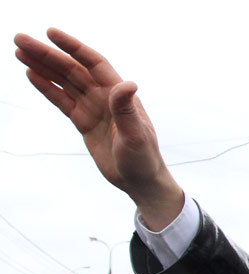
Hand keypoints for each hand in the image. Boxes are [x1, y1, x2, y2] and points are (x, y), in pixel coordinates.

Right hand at [14, 29, 182, 228]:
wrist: (140, 181)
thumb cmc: (144, 159)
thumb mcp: (135, 135)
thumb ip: (126, 110)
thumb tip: (127, 83)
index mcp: (119, 95)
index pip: (93, 63)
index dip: (73, 47)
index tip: (50, 33)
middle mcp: (105, 97)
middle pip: (72, 69)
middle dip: (47, 54)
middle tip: (20, 40)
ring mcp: (94, 109)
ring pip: (64, 82)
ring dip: (43, 66)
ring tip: (20, 52)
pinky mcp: (85, 122)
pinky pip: (63, 100)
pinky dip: (47, 88)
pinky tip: (32, 74)